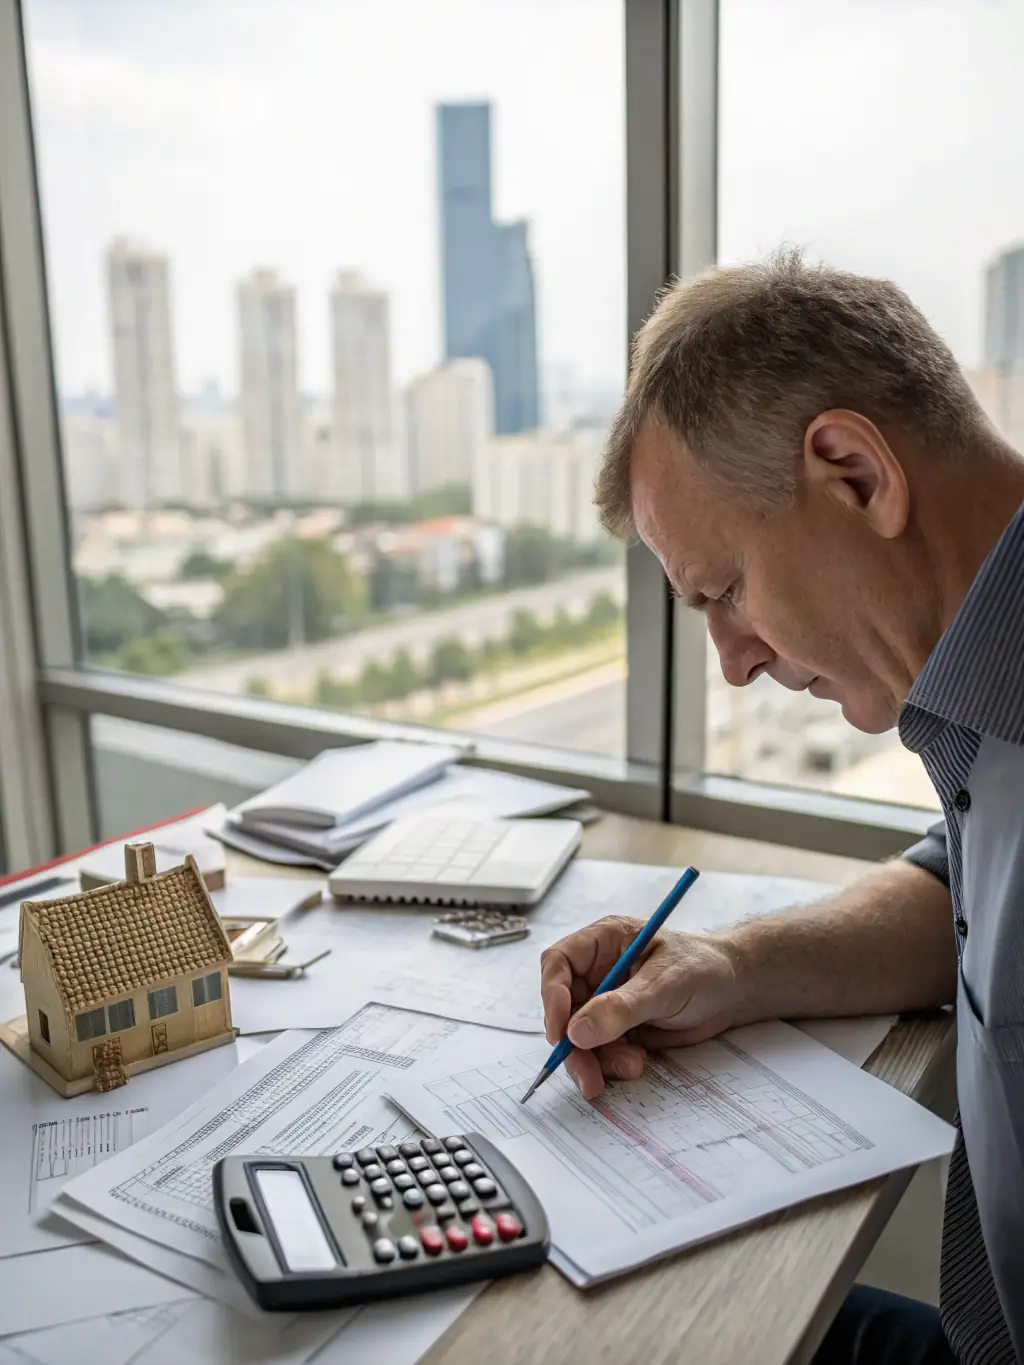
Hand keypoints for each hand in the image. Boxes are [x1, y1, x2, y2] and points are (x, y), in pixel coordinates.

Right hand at [540, 916, 742, 1098]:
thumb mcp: (664, 983)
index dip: (552, 996)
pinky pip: (600, 1052)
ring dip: (596, 1060)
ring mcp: (607, 1002)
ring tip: (631, 1067)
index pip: (559, 963)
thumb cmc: (702, 968)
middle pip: (564, 1009)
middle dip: (574, 1045)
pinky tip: (638, 1064)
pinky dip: (612, 1064)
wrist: (734, 991)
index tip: (560, 1032)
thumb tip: (576, 1031)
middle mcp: (598, 972)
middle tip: (586, 1075)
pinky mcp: (619, 1029)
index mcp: (602, 943)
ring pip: (580, 1037)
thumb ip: (621, 1007)